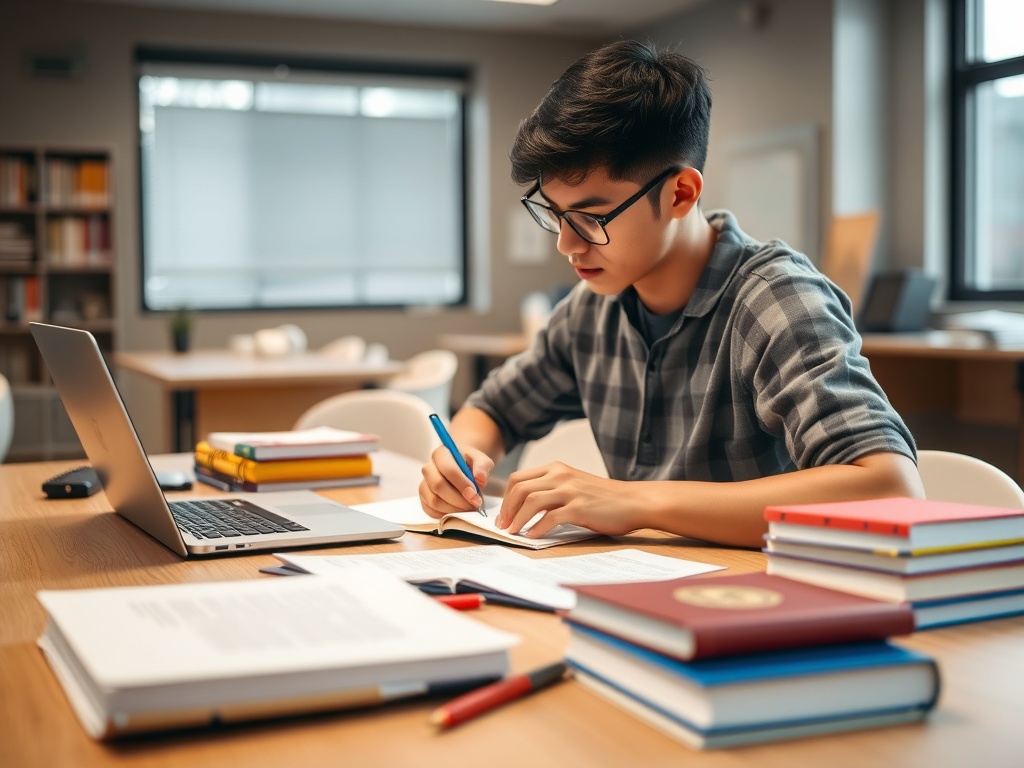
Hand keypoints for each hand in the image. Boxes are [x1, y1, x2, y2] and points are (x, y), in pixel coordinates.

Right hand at [419, 445, 493, 519]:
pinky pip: (430, 511)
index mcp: (441, 454)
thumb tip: (480, 480)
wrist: (462, 467)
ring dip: (453, 509)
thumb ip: (482, 466)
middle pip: (438, 486)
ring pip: (434, 501)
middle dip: (458, 500)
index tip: (475, 496)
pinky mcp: (423, 498)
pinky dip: (445, 515)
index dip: (462, 485)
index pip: (449, 470)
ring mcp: (424, 484)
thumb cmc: (471, 463)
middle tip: (473, 505)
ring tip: (468, 509)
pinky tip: (458, 512)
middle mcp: (428, 468)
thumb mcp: (481, 460)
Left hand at [496, 462, 639, 537]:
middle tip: (503, 526)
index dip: (506, 498)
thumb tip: (525, 508)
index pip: (519, 478)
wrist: (633, 501)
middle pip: (521, 488)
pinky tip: (532, 536)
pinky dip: (537, 528)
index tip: (503, 514)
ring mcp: (570, 491)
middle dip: (507, 509)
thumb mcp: (574, 486)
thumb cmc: (604, 498)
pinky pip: (550, 517)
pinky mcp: (579, 508)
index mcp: (557, 469)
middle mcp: (561, 476)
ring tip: (513, 532)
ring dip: (518, 518)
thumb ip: (552, 491)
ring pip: (531, 501)